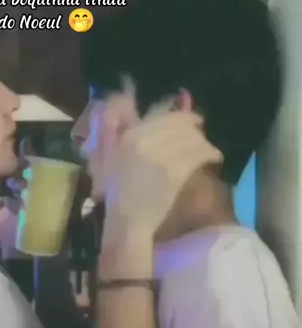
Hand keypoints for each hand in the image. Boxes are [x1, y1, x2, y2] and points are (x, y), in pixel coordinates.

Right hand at [102, 83, 222, 237]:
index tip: (192, 121)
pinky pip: (199, 155)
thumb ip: (121, 132)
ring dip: (205, 142)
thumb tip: (131, 106)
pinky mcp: (175, 173)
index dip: (183, 116)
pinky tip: (214, 158)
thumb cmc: (119, 192)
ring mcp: (160, 157)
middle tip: (202, 135)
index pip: (164, 117)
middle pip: (181, 125)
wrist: (127, 221)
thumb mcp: (113, 157)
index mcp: (130, 136)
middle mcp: (144, 142)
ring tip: (209, 149)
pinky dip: (210, 154)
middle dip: (195, 128)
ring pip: (193, 139)